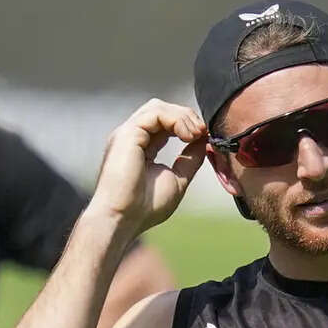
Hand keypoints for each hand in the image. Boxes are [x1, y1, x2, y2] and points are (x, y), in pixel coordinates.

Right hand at [88, 99, 207, 234]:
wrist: (123, 219)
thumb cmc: (145, 208)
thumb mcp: (177, 179)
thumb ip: (189, 159)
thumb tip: (203, 139)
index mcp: (141, 147)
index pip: (165, 124)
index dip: (187, 125)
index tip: (205, 137)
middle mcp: (132, 137)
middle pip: (161, 110)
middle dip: (186, 117)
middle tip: (203, 132)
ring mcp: (128, 134)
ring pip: (158, 107)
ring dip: (183, 116)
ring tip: (196, 134)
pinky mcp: (128, 133)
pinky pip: (155, 113)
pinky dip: (176, 119)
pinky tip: (187, 135)